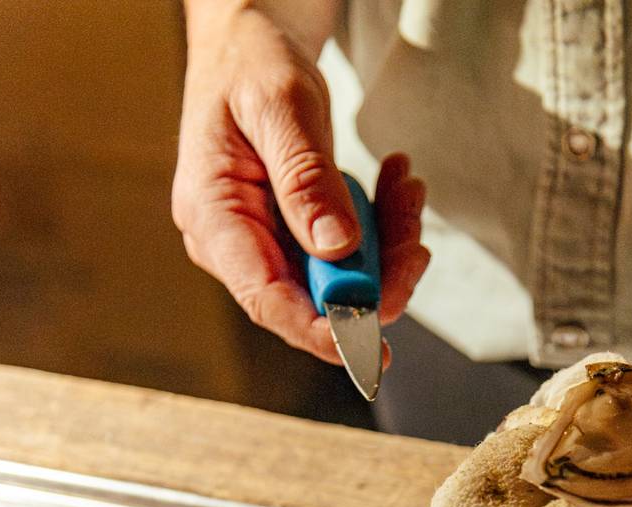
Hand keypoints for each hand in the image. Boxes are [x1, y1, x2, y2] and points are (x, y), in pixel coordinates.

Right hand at [172, 1, 428, 363]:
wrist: (250, 43)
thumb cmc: (251, 63)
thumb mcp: (280, 107)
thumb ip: (305, 178)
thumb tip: (336, 249)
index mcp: (213, 218)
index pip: (266, 300)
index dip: (320, 330)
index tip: (372, 340)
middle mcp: (236, 244)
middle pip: (312, 300)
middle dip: (375, 281)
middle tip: (418, 247)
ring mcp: (267, 244)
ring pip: (341, 281)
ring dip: (387, 247)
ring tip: (405, 189)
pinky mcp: (296, 237)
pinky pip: (349, 255)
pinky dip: (382, 229)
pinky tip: (394, 186)